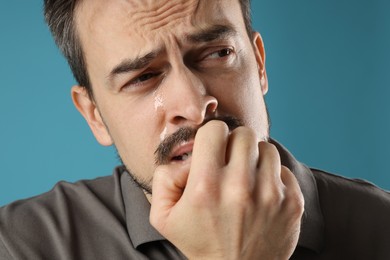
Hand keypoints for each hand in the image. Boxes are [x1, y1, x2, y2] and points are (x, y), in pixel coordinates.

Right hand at [150, 121, 303, 258]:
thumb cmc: (200, 242)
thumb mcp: (163, 216)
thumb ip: (164, 177)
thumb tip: (187, 156)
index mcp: (206, 187)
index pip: (215, 130)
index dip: (210, 136)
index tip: (211, 149)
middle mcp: (240, 188)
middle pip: (244, 134)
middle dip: (233, 143)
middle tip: (229, 161)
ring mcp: (271, 195)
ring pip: (266, 148)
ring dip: (254, 157)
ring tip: (246, 176)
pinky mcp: (292, 203)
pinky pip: (283, 169)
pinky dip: (271, 176)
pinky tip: (261, 192)